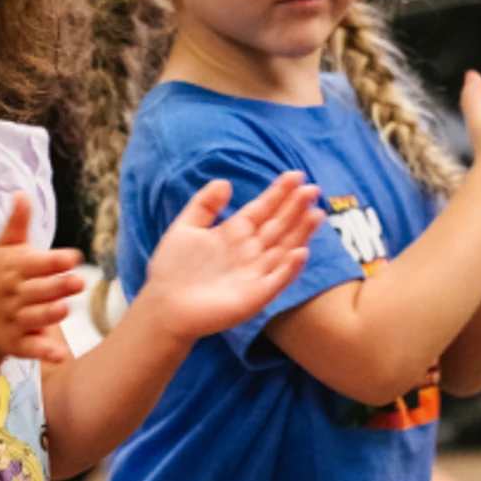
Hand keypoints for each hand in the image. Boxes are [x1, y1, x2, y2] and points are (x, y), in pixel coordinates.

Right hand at [0, 196, 83, 363]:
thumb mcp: (4, 250)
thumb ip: (17, 225)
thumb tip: (22, 194)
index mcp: (13, 269)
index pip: (35, 263)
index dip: (54, 261)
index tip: (73, 257)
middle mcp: (13, 295)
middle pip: (37, 291)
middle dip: (57, 287)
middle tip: (79, 282)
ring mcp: (13, 320)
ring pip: (34, 318)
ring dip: (49, 315)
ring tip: (66, 309)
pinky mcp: (15, 343)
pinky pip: (31, 348)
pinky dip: (44, 352)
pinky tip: (60, 355)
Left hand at [132, 174, 324, 341]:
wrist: (163, 306)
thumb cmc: (172, 269)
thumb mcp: (185, 228)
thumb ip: (204, 204)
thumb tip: (225, 182)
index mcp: (235, 233)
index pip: (262, 209)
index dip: (278, 193)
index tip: (295, 175)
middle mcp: (250, 251)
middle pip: (278, 226)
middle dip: (295, 208)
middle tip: (312, 189)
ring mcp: (255, 273)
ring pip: (284, 249)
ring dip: (301, 233)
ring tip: (316, 214)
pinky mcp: (255, 296)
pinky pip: (277, 280)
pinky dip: (289, 268)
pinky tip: (300, 252)